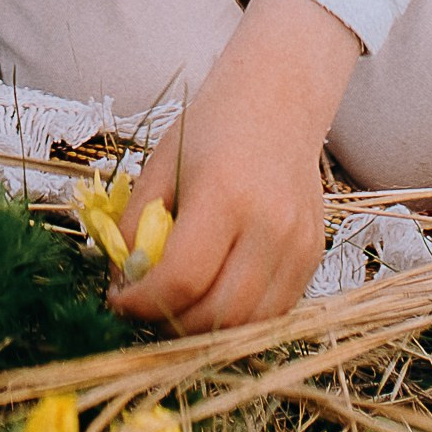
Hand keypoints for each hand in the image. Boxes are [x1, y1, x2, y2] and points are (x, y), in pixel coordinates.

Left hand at [111, 0, 359, 332]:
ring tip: (175, 308)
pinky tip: (212, 297)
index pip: (182, 278)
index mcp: (225, 195)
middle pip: (218, 314)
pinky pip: (273, 312)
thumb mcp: (160, 167)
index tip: (118, 301)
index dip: (141, 302)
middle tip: (144, 310)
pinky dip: (238, 319)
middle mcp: (271, 225)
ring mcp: (298, 245)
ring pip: (249, 324)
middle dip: (170, 325)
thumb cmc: (213, 128)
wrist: (279, 101)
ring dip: (205, 331)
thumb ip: (136, 226)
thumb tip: (122, 282)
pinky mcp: (313, 257)